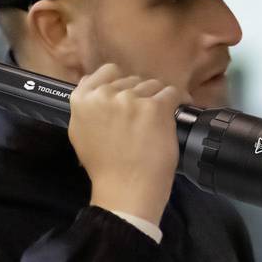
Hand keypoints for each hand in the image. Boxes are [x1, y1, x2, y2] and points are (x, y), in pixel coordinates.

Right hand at [70, 63, 182, 222]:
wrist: (125, 189)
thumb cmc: (105, 168)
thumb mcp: (80, 134)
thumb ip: (85, 108)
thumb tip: (93, 89)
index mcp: (82, 99)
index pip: (106, 72)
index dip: (121, 82)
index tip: (129, 95)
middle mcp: (105, 94)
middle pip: (132, 80)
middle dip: (140, 95)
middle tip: (144, 116)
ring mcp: (130, 99)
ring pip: (152, 85)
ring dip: (158, 99)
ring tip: (160, 118)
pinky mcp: (155, 107)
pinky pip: (172, 93)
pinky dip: (180, 99)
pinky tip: (181, 107)